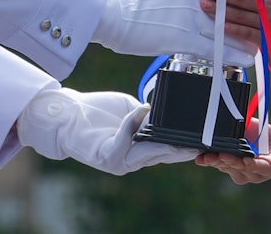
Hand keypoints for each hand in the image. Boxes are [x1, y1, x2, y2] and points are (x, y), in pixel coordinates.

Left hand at [16, 87, 196, 174]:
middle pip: (162, 154)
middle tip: (201, 142)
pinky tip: (141, 110)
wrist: (67, 116)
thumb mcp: (130, 111)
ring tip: (181, 136)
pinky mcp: (106, 156)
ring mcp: (119, 161)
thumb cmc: (98, 112)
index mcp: (139, 150)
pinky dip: (132, 125)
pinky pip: (123, 143)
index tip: (203, 138)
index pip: (166, 149)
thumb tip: (163, 114)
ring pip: (147, 153)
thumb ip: (148, 116)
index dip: (184, 145)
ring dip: (164, 143)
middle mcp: (131, 160)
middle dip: (181, 148)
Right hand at [93, 0, 257, 64]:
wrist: (113, 15)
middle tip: (267, 24)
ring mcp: (189, 18)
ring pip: (227, 28)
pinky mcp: (183, 38)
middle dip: (249, 17)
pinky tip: (247, 58)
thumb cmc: (134, 4)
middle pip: (229, 8)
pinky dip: (233, 53)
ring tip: (263, 43)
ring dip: (247, 36)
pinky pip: (215, 47)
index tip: (254, 5)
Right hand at [195, 125, 270, 183]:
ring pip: (241, 169)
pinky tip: (245, 160)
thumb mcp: (243, 129)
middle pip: (227, 167)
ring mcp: (256, 173)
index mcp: (234, 163)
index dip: (208, 160)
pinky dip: (251, 164)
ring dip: (232, 163)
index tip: (198, 157)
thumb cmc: (263, 137)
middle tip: (207, 155)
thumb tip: (215, 114)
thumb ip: (230, 126)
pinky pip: (259, 168)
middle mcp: (243, 171)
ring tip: (223, 155)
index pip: (218, 163)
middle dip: (216, 161)